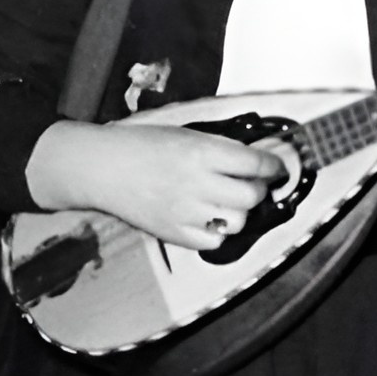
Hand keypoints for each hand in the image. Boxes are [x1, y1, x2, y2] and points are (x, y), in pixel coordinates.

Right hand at [26, 118, 285, 250]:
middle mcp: (197, 182)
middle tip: (250, 185)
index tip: (276, 169)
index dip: (274, 167)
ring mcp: (185, 211)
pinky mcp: (173, 232)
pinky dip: (218, 231)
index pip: (257, 164)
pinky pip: (214, 241)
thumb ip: (220, 148)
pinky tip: (208, 218)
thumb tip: (256, 161)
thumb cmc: (141, 145)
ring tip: (226, 202)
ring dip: (240, 211)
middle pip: (253, 196)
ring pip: (238, 221)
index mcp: (201, 151)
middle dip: (258, 190)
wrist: (100, 167)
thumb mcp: (184, 134)